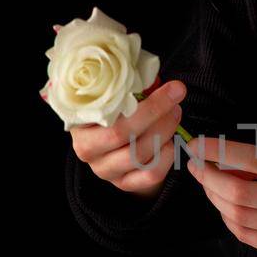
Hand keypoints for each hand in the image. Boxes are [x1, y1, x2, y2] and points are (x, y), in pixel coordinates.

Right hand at [70, 79, 187, 197]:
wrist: (115, 144)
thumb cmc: (117, 111)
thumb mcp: (116, 95)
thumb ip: (127, 85)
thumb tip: (153, 72)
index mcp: (79, 123)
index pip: (110, 114)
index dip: (146, 103)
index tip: (173, 88)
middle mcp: (86, 150)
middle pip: (123, 135)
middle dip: (157, 115)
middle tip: (176, 103)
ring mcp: (104, 170)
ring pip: (138, 155)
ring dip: (164, 133)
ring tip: (175, 116)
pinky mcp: (123, 184)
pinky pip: (149, 174)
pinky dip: (166, 158)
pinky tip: (171, 142)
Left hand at [184, 137, 256, 256]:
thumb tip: (227, 161)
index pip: (250, 159)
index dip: (217, 151)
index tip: (198, 143)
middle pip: (237, 192)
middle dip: (208, 176)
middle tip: (196, 164)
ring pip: (237, 216)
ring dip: (215, 197)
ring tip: (209, 183)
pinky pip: (248, 235)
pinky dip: (230, 218)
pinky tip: (226, 205)